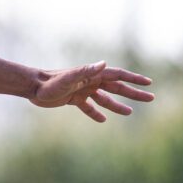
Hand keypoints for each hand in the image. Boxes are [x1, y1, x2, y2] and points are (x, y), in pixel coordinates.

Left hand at [30, 61, 154, 121]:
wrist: (32, 87)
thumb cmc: (50, 83)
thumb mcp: (69, 78)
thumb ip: (85, 71)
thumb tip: (104, 63)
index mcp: (91, 75)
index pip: (118, 75)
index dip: (134, 78)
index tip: (149, 83)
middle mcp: (89, 82)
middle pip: (116, 87)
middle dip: (133, 92)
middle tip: (151, 98)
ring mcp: (82, 90)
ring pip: (104, 99)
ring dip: (117, 105)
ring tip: (130, 112)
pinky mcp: (73, 99)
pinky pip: (88, 107)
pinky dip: (96, 113)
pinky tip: (103, 120)